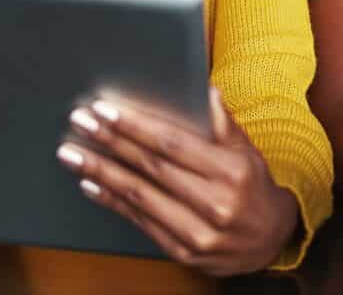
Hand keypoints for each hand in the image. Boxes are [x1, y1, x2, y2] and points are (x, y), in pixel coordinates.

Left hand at [56, 87, 299, 275]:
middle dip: (110, 143)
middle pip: (151, 168)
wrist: (270, 239)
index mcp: (229, 171)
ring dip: (101, 172)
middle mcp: (214, 204)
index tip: (105, 111)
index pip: (172, 144)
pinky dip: (112, 202)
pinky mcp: (183, 252)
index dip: (135, 127)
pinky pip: (140, 222)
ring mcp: (197, 233)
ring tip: (72, 153)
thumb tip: (206, 90)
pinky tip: (90, 184)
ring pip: (139, 196)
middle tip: (79, 122)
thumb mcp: (246, 149)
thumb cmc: (254, 185)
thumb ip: (223, 122)